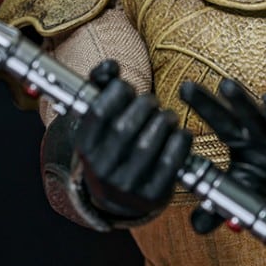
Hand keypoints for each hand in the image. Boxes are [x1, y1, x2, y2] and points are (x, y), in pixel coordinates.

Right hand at [74, 60, 191, 219]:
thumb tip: (111, 66)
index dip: (117, 93)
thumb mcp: (100, 122)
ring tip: (167, 116)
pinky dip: (179, 142)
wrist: (120, 199)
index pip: (99, 112)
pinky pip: (170, 164)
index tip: (126, 88)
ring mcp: (126, 186)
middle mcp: (102, 170)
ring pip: (147, 145)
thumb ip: (101, 87)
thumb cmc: (112, 147)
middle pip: (125, 127)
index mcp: (85, 148)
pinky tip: (180, 133)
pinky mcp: (152, 196)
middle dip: (144, 106)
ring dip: (163, 121)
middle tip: (152, 102)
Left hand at [180, 78, 265, 232]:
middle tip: (225, 84)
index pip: (218, 119)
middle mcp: (261, 132)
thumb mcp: (241, 186)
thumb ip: (218, 205)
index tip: (184, 87)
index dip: (203, 105)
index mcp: (240, 137)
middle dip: (237, 100)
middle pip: (247, 114)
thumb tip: (195, 228)